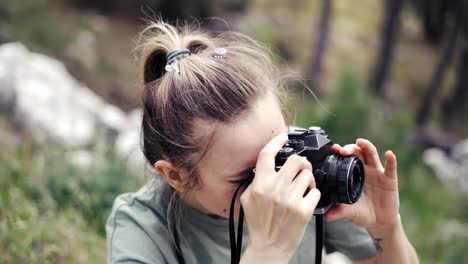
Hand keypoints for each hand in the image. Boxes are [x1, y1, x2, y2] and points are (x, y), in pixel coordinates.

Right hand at [240, 133, 320, 261]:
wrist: (269, 247)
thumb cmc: (258, 224)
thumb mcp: (248, 199)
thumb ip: (256, 181)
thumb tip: (265, 165)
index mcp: (260, 185)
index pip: (267, 154)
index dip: (277, 141)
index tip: (284, 137)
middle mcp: (275, 189)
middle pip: (296, 160)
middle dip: (302, 162)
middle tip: (302, 168)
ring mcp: (290, 200)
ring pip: (308, 175)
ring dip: (308, 180)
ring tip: (304, 188)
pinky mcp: (304, 210)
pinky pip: (316, 192)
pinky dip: (314, 195)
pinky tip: (307, 200)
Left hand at [324, 138, 399, 231]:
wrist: (379, 222)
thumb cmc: (362, 213)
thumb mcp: (349, 212)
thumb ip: (338, 212)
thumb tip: (325, 216)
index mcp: (352, 174)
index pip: (345, 158)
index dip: (340, 152)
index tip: (333, 149)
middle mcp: (364, 170)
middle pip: (357, 152)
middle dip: (350, 148)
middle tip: (343, 151)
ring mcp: (377, 173)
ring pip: (372, 155)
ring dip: (367, 146)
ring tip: (361, 142)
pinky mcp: (390, 180)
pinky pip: (391, 168)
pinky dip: (391, 160)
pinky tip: (389, 154)